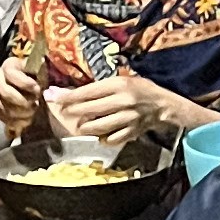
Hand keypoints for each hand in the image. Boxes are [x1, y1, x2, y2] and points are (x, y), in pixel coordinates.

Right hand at [0, 57, 47, 142]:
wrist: (26, 84)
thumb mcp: (43, 72)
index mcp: (9, 65)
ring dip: (23, 113)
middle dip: (24, 101)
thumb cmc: (35, 76)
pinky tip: (27, 118)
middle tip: (36, 103)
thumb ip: (46, 79)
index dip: (25, 83)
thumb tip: (49, 94)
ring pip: (5, 108)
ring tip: (33, 110)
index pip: (11, 74)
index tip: (37, 89)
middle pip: (7, 94)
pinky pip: (3, 117)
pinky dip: (17, 122)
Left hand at [57, 70, 195, 154]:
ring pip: (98, 126)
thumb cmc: (139, 89)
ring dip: (85, 127)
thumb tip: (72, 93)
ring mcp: (127, 118)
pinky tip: (100, 135)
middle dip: (73, 112)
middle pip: (90, 109)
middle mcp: (122, 101)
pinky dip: (102, 138)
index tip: (57, 99)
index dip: (70, 96)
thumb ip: (99, 88)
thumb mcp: (121, 81)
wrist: (162, 104)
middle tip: (64, 113)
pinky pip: (110, 139)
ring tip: (81, 125)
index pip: (88, 91)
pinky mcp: (131, 132)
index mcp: (119, 85)